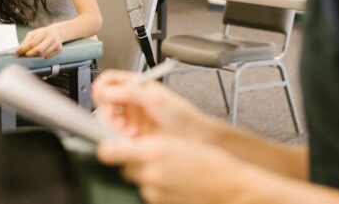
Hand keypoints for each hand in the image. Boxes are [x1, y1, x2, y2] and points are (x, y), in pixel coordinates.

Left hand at [17, 25, 63, 57]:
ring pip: (43, 54)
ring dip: (36, 55)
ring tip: (33, 53)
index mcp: (43, 32)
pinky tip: (43, 52)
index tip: (19, 52)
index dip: (24, 49)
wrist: (57, 31)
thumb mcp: (34, 33)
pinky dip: (43, 56)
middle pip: (39, 50)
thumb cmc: (43, 33)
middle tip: (26, 55)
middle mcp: (50, 38)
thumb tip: (20, 49)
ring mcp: (56, 44)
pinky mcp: (59, 49)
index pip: (32, 43)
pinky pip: (48, 56)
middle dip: (30, 54)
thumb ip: (27, 40)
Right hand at [93, 71, 213, 139]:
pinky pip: (116, 133)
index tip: (102, 97)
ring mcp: (131, 116)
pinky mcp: (131, 132)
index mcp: (136, 84)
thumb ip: (129, 93)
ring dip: (116, 126)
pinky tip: (134, 137)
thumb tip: (106, 90)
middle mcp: (131, 99)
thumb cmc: (181, 114)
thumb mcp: (155, 99)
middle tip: (118, 120)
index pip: (110, 80)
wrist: (193, 137)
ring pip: (109, 119)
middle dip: (110, 111)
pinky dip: (121, 135)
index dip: (102, 86)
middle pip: (105, 101)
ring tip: (130, 131)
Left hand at [98, 135, 254, 203]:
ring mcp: (153, 192)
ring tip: (171, 172)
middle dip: (132, 161)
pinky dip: (156, 189)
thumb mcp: (178, 144)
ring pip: (137, 180)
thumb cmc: (212, 163)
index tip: (108, 146)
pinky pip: (148, 194)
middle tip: (152, 157)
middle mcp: (149, 173)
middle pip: (124, 166)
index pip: (109, 151)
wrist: (231, 188)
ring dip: (146, 176)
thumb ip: (150, 144)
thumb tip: (124, 145)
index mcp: (154, 150)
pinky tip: (175, 184)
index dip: (107, 148)